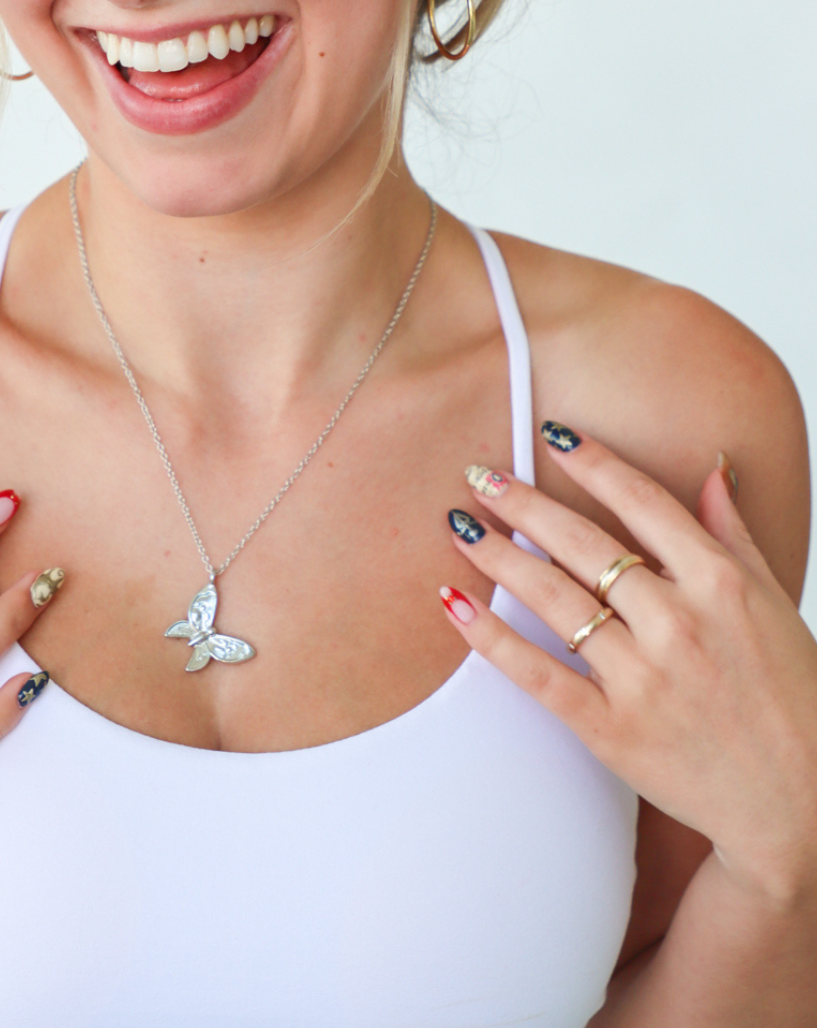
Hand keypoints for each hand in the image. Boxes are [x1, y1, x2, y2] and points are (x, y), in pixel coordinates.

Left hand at [439, 429, 816, 903]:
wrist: (799, 802)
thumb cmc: (790, 696)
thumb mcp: (774, 602)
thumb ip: (733, 533)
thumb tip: (713, 469)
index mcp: (720, 584)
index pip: (642, 501)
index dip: (592, 462)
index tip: (552, 434)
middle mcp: (679, 623)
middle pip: (581, 542)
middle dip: (523, 502)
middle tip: (481, 474)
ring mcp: (644, 678)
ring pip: (552, 598)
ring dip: (497, 555)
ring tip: (460, 526)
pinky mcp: (613, 730)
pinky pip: (538, 674)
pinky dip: (491, 637)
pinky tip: (454, 602)